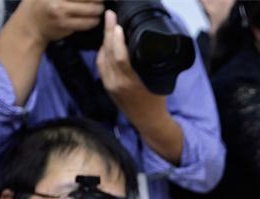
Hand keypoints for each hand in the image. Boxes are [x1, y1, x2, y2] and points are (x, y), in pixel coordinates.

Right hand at [17, 0, 103, 42]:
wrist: (30, 26)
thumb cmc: (39, 4)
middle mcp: (58, 2)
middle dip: (99, 0)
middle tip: (101, 1)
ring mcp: (62, 14)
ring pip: (90, 12)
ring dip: (98, 11)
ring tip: (99, 9)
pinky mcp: (66, 26)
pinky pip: (86, 24)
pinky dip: (93, 21)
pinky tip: (94, 19)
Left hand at [96, 10, 171, 136]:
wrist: (149, 122)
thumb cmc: (157, 102)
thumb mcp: (158, 82)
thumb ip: (149, 65)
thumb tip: (143, 45)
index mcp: (130, 82)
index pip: (119, 56)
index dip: (116, 39)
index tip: (117, 24)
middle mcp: (117, 83)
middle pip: (108, 53)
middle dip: (107, 32)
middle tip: (109, 16)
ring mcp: (110, 86)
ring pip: (102, 58)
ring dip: (104, 41)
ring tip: (109, 26)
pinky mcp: (107, 87)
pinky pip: (101, 66)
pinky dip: (103, 52)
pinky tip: (106, 44)